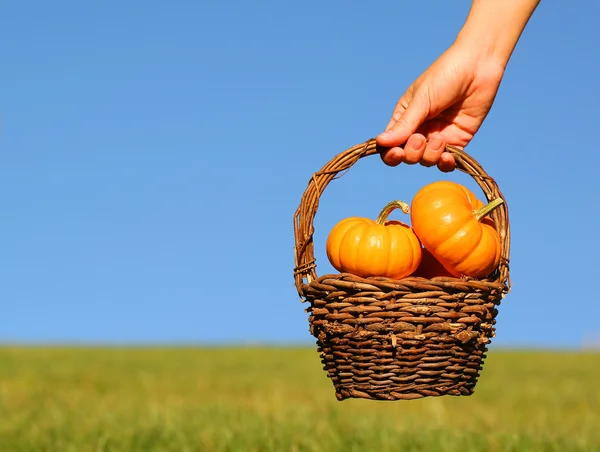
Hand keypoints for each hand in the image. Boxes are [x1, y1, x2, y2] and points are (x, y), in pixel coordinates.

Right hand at [376, 43, 504, 171]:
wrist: (479, 65)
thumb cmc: (445, 75)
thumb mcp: (421, 100)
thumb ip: (404, 125)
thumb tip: (380, 142)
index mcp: (405, 118)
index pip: (390, 145)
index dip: (391, 154)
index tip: (396, 153)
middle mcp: (419, 130)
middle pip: (407, 157)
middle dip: (412, 153)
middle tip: (420, 139)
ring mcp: (438, 137)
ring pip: (426, 161)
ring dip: (430, 155)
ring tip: (439, 139)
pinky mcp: (458, 141)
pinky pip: (447, 162)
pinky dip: (445, 164)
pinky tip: (447, 157)